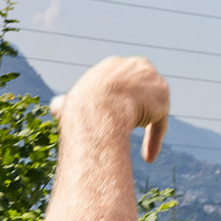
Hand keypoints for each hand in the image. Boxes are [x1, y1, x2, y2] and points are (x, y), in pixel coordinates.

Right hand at [50, 56, 169, 162]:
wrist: (100, 110)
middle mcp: (137, 66)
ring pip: (152, 107)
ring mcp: (153, 80)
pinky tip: (148, 157)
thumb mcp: (67, 104)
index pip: (122, 82)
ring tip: (138, 147)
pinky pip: (160, 121)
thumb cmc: (80, 109)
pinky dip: (154, 138)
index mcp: (114, 64)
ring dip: (146, 125)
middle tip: (131, 127)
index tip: (115, 115)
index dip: (119, 100)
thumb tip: (56, 106)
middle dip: (139, 108)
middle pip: (142, 91)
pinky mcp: (163, 97)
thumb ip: (65, 104)